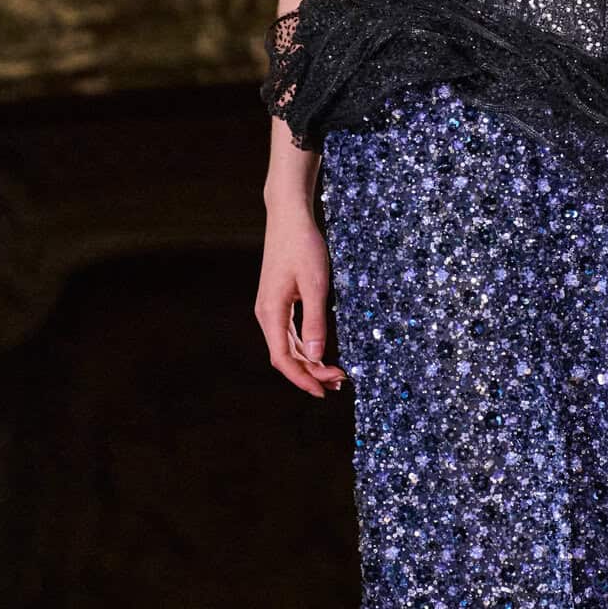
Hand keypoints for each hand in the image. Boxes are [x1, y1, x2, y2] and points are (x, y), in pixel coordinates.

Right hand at [255, 203, 346, 397]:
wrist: (289, 217)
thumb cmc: (303, 246)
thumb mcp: (315, 285)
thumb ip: (315, 322)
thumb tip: (315, 357)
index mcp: (271, 313)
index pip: (283, 359)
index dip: (303, 379)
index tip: (324, 391)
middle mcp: (267, 315)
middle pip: (286, 356)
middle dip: (310, 374)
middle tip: (340, 382)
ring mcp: (271, 309)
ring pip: (288, 347)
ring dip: (309, 363)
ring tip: (335, 374)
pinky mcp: (279, 302)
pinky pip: (290, 334)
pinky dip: (306, 348)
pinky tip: (320, 354)